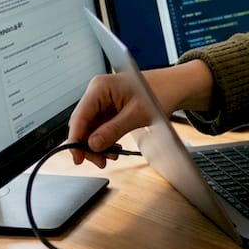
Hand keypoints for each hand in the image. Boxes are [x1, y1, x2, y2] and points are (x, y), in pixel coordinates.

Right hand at [67, 60, 213, 167]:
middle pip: (83, 125)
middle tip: (100, 161)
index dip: (75, 139)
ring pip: (91, 129)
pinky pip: (101, 128)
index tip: (77, 158)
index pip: (79, 116)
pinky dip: (105, 140)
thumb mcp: (136, 114)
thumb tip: (93, 144)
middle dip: (89, 145)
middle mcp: (97, 93)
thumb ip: (113, 130)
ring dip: (98, 145)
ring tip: (111, 156)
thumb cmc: (159, 92)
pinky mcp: (109, 109)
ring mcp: (102, 101)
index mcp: (100, 87)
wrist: (174, 87)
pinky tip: (114, 148)